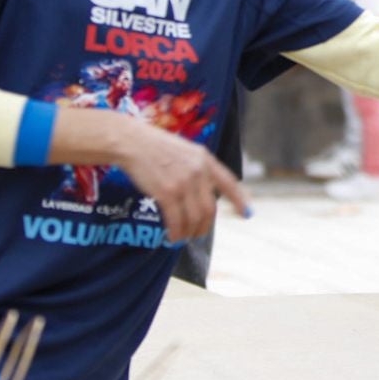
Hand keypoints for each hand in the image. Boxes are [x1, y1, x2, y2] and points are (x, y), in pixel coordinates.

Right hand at [114, 117, 249, 242]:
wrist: (132, 142)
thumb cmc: (155, 147)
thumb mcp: (186, 151)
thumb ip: (198, 169)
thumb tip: (205, 195)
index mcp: (206, 159)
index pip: (229, 183)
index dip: (239, 200)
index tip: (246, 214)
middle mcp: (199, 171)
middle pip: (210, 209)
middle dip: (204, 227)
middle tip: (197, 234)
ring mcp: (184, 183)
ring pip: (194, 218)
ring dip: (189, 233)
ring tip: (182, 237)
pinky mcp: (167, 192)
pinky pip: (176, 220)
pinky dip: (175, 233)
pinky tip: (171, 237)